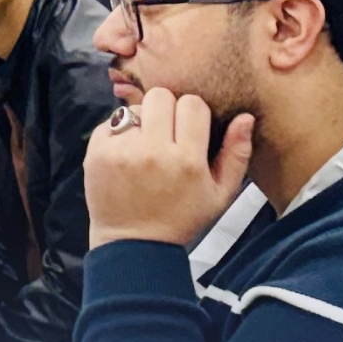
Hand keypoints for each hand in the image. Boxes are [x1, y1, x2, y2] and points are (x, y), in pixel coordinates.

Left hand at [82, 88, 252, 249]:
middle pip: (160, 96)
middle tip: (166, 132)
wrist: (134, 245)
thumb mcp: (221, 195)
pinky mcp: (97, 153)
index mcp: (188, 160)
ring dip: (142, 121)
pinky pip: (110, 123)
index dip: (193, 112)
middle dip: (166, 110)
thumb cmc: (181, 219)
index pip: (192, 104)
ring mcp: (122, 151)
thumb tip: (245, 118)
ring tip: (146, 147)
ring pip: (134, 108)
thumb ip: (237, 155)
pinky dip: (118, 133)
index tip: (190, 129)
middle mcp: (154, 152)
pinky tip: (126, 155)